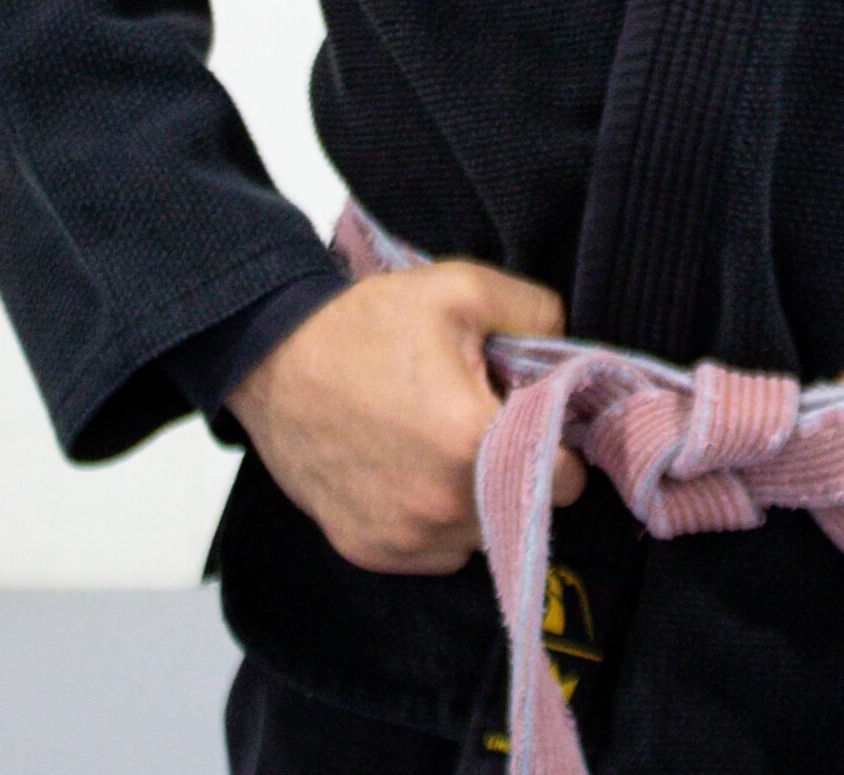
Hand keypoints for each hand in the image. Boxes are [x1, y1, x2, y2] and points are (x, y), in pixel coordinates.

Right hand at [226, 260, 585, 574]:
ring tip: (446, 443)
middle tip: (488, 422)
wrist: (273, 361)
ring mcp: (403, 539)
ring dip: (479, 499)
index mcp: (472, 444)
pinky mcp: (369, 551)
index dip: (564, 445)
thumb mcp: (461, 289)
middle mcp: (441, 508)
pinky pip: (434, 552)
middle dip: (521, 469)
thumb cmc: (367, 324)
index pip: (568, 481)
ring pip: (480, 536)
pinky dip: (437, 520)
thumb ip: (536, 313)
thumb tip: (569, 349)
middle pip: (526, 510)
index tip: (541, 419)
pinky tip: (415, 468)